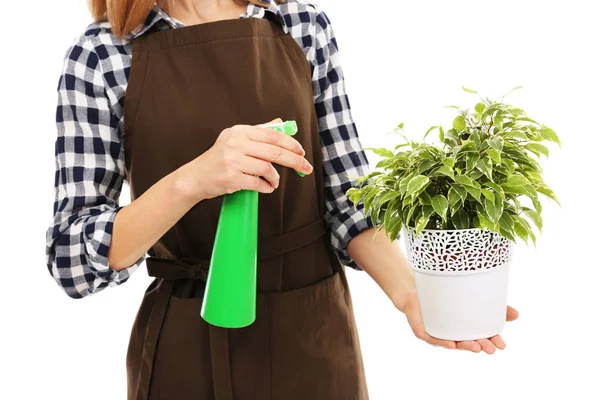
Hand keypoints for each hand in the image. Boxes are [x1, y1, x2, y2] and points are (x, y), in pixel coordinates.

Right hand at [175, 118, 312, 201]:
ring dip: (275, 178)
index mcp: (239, 131)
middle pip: (274, 152)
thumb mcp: (236, 139)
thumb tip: (282, 125)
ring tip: (274, 182)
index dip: (291, 144)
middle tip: (306, 168)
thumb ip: (258, 132)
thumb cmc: (220, 159)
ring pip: (267, 168)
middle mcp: (235, 143)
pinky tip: (266, 187)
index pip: (272, 135)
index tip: (302, 152)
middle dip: (294, 161)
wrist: (195, 177)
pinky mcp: (230, 177)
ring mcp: (232, 160)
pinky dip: (266, 187)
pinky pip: (257, 183)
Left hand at [396, 291, 518, 353]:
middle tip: (490, 348)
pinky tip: (451, 344)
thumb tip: (517, 314)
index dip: (492, 342)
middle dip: (480, 346)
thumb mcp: (469, 297)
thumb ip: (492, 305)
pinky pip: (434, 338)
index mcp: (465, 327)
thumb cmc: (445, 296)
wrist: (416, 290)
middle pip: (469, 342)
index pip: (481, 337)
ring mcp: (439, 332)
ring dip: (465, 346)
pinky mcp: (424, 331)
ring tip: (476, 347)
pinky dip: (443, 341)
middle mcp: (453, 332)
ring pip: (453, 342)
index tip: (502, 345)